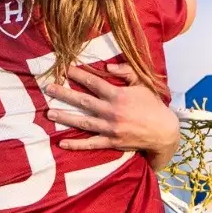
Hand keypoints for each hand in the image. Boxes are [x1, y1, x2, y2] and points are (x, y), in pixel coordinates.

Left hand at [45, 64, 180, 154]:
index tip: (65, 69)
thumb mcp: (142, 84)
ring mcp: (110, 128)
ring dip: (65, 117)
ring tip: (49, 113)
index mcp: (118, 95)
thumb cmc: (152, 105)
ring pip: (83, 122)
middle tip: (48, 88)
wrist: (163, 131)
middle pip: (83, 101)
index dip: (79, 75)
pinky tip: (62, 143)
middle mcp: (112, 111)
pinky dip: (76, 145)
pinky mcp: (111, 142)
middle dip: (64, 94)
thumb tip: (107, 67)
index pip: (94, 83)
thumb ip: (125, 72)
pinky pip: (91, 144)